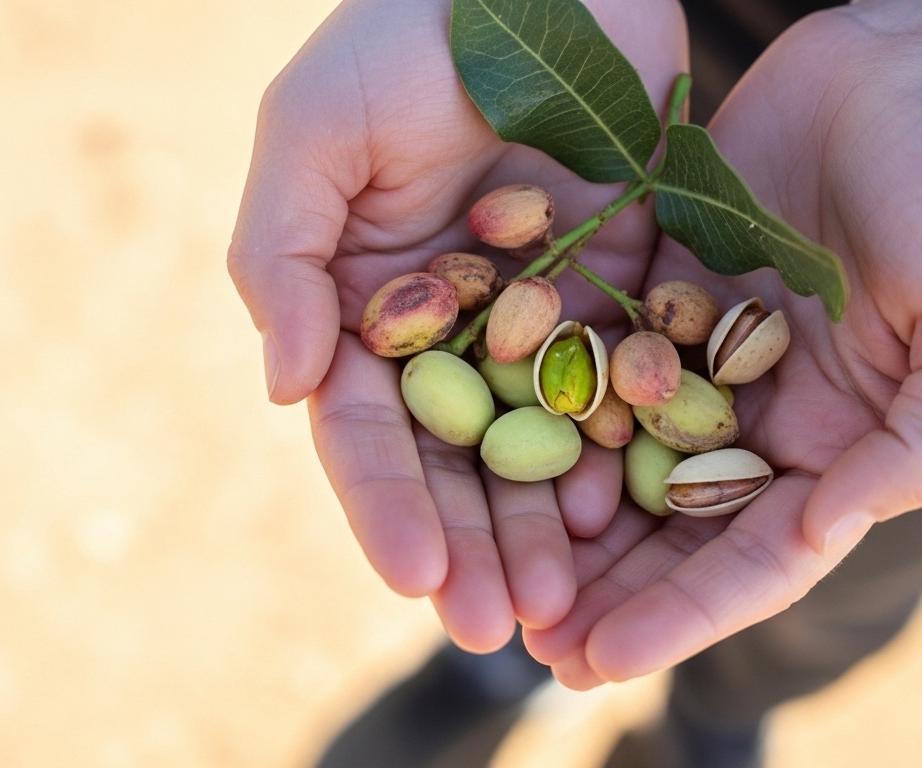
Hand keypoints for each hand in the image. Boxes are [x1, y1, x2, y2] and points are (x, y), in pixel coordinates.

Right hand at [227, 0, 686, 650]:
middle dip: (474, 547)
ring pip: (542, 443)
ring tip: (571, 602)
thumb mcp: (311, 128)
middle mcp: (450, 325)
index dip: (387, 507)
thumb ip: (280, 256)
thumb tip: (283, 390)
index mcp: (364, 302)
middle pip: (457, 460)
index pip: (367, 428)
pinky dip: (630, 447)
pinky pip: (628, 381)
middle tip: (502, 630)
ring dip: (549, 526)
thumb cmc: (401, 30)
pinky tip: (642, 508)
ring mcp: (540, 313)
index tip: (418, 577)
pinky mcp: (624, 288)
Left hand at [525, 0, 921, 685]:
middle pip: (674, 526)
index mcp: (842, 444)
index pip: (755, 556)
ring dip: (561, 522)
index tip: (604, 660)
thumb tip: (823, 530)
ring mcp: (702, 353)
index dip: (683, 614)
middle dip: (608, 592)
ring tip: (495, 576)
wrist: (914, 72)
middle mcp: (765, 414)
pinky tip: (485, 449)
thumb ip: (921, 442)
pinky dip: (546, 409)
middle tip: (531, 650)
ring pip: (619, 455)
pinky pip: (591, 359)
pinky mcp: (656, 293)